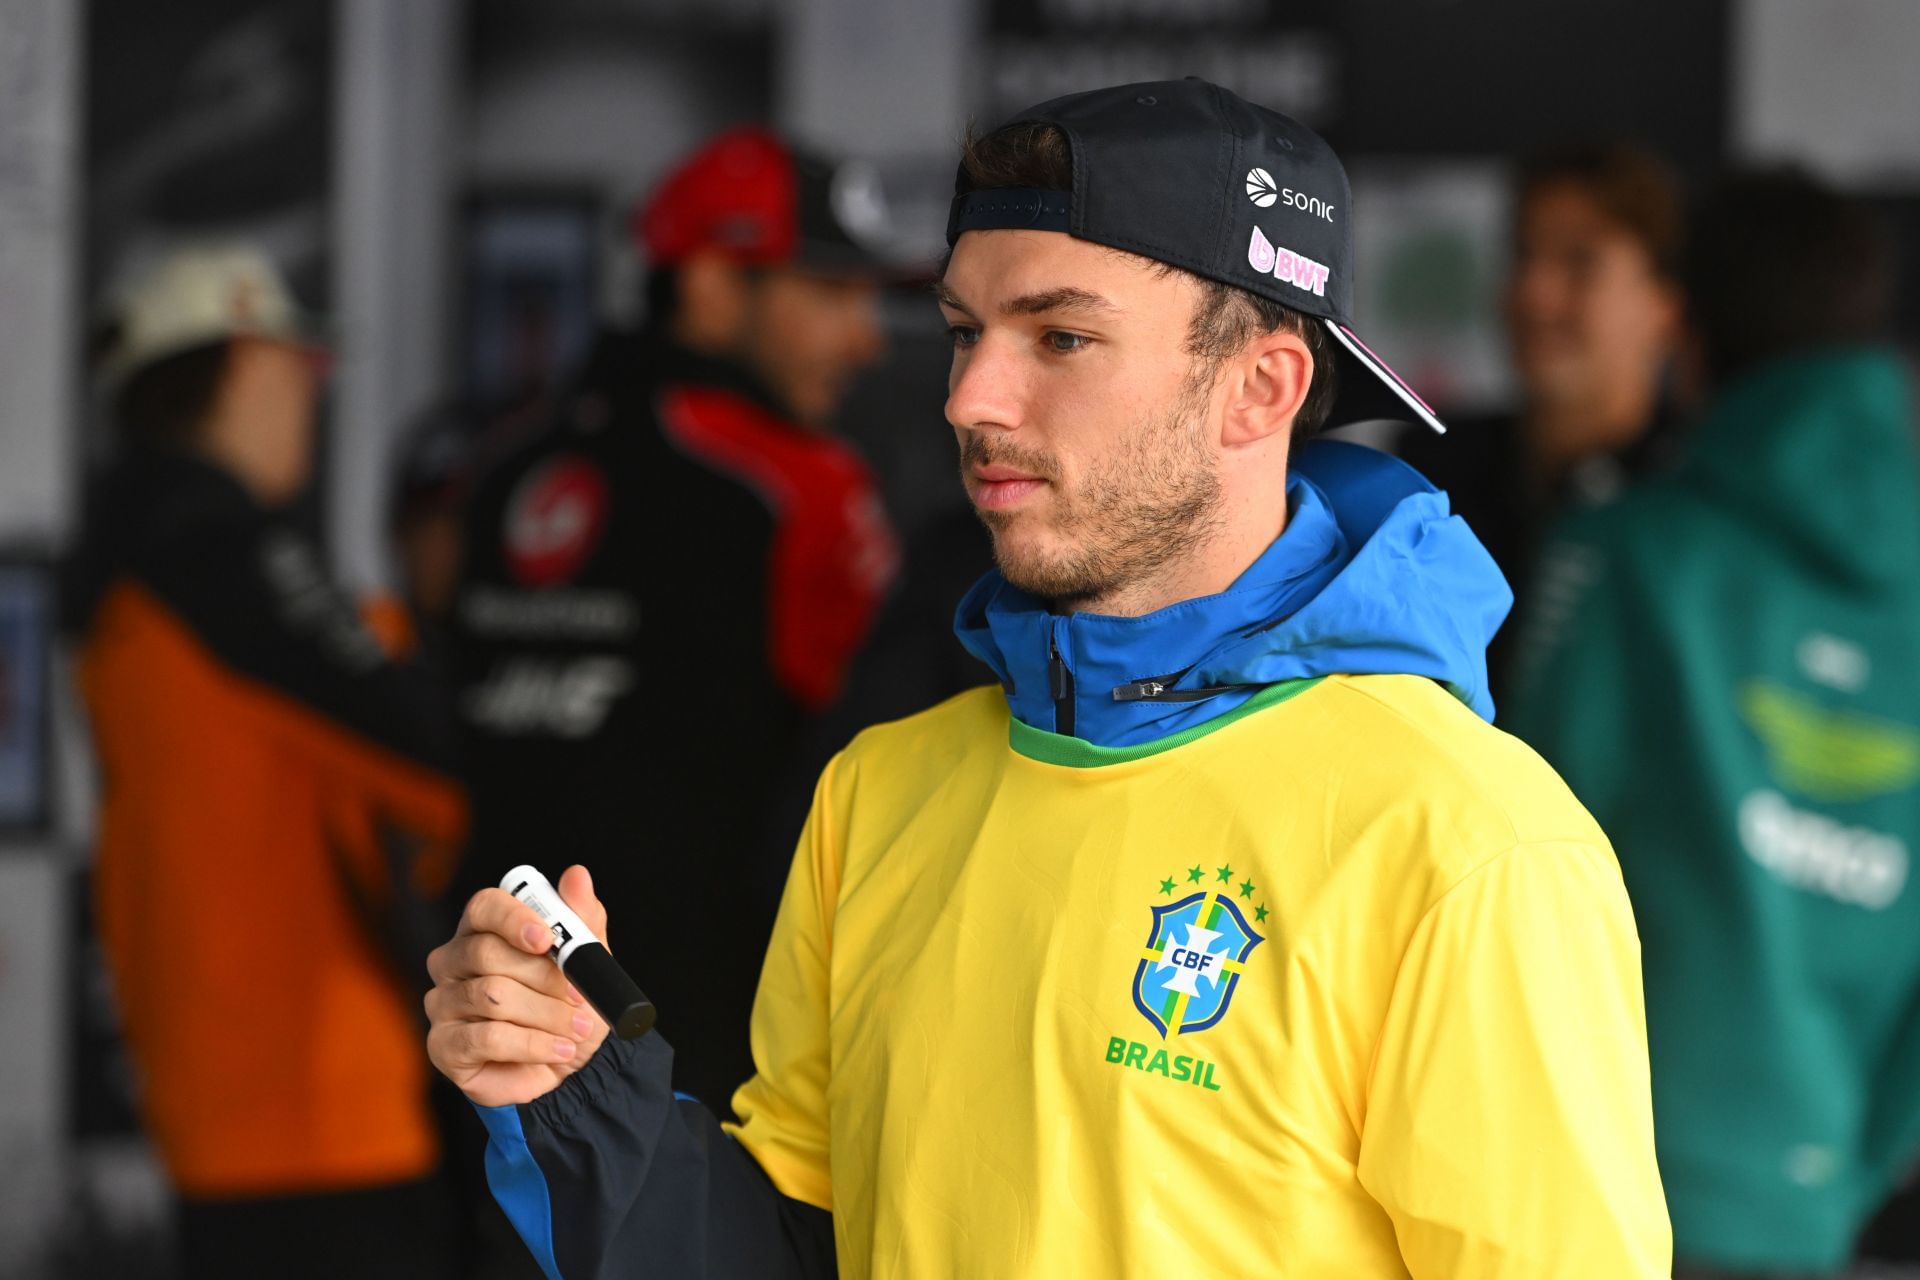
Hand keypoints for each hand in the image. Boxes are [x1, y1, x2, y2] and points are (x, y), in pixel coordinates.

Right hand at [426, 865, 612, 1107]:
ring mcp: (442, 1003)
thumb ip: (582, 919)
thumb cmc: (570, 1003)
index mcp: (484, 930)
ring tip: (577, 1030)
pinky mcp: (443, 1046)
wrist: (571, 1061)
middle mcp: (453, 962)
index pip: (483, 907)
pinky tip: (559, 1051)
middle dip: (544, 977)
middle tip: (580, 997)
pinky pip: (486, 1038)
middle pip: (486, 953)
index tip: (548, 939)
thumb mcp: (587, 960)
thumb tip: (577, 874)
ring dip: (546, 1015)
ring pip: (491, 997)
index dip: (513, 918)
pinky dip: (533, 1045)